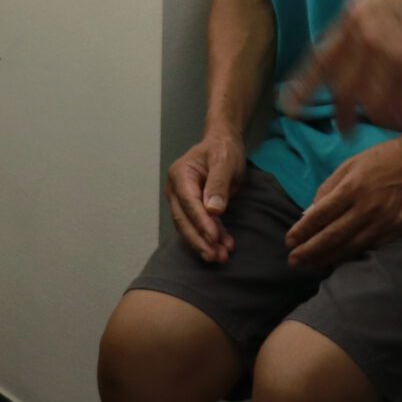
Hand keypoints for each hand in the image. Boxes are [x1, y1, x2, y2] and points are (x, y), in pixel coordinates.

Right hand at [164, 129, 248, 264]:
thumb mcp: (225, 161)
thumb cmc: (223, 149)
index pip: (188, 203)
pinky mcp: (192, 209)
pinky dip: (211, 238)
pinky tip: (223, 248)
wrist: (224, 144)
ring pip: (189, 227)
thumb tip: (213, 210)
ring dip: (204, 244)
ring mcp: (181, 200)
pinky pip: (199, 226)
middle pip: (183, 220)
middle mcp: (176, 189)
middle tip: (215, 256)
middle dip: (199, 240)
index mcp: (180, 175)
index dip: (200, 222)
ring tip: (221, 257)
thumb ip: (219, 184)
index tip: (213, 238)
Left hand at [285, 136, 401, 270]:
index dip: (302, 231)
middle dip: (309, 251)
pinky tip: (339, 260)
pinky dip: (352, 255)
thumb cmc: (385, 158)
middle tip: (293, 262)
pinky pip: (370, 247)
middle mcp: (367, 207)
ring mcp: (384, 222)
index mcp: (352, 187)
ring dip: (328, 259)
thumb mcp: (352, 163)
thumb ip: (329, 187)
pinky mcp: (398, 231)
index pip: (320, 215)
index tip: (289, 241)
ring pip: (350, 247)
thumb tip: (310, 212)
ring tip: (311, 266)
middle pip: (332, 236)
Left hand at [289, 0, 401, 134]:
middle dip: (344, 115)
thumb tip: (363, 32)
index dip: (303, 88)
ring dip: (381, 120)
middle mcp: (366, 40)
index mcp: (354, 16)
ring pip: (375, 105)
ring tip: (390, 126)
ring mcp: (394, 57)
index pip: (320, 60)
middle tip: (347, 131)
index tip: (289, 107)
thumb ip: (368, 12)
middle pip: (345, 91)